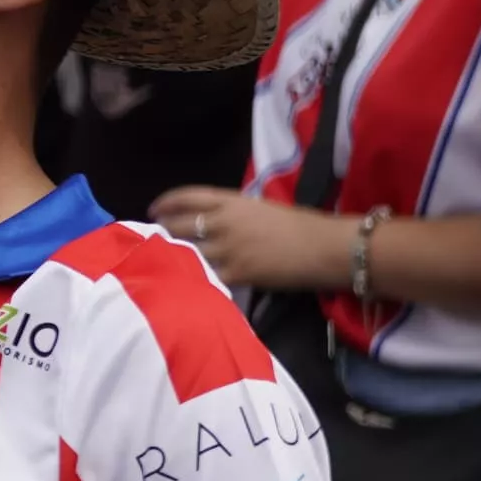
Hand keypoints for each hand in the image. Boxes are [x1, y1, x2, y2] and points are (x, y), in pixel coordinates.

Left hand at [149, 186, 347, 296]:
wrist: (327, 248)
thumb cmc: (302, 226)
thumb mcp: (262, 209)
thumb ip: (234, 212)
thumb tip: (214, 221)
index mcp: (232, 201)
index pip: (187, 196)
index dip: (166, 203)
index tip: (153, 210)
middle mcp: (223, 222)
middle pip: (178, 225)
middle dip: (163, 233)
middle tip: (158, 240)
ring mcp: (228, 248)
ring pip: (186, 252)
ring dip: (174, 257)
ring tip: (168, 262)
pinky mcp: (237, 273)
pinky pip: (206, 276)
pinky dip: (195, 279)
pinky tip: (189, 283)